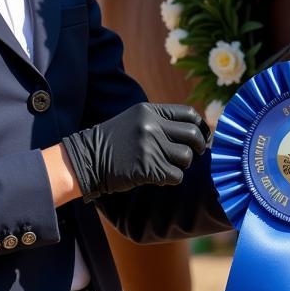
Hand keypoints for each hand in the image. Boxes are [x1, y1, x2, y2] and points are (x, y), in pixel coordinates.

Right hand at [61, 103, 210, 201]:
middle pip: (192, 135)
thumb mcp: (135, 120)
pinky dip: (171, 178)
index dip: (201, 126)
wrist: (87, 159)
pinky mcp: (147, 168)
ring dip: (182, 165)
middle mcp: (152, 126)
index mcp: (150, 111)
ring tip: (168, 166)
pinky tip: (159, 177)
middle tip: (193, 155)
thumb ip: (161, 122)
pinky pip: (176, 175)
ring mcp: (150, 146)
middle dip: (198, 147)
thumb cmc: (114, 141)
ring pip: (186, 157)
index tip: (202, 136)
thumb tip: (194, 131)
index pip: (189, 114)